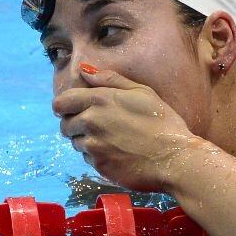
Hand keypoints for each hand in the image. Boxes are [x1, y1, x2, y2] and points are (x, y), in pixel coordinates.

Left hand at [52, 63, 194, 190]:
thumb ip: (110, 79)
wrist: (174, 158)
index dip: (65, 106)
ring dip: (88, 141)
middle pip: (65, 125)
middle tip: (98, 127)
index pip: (61, 102)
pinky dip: (98, 157)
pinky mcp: (98, 166)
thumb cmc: (162, 122)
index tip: (73, 109)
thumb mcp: (142, 92)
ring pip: (76, 143)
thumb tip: (83, 69)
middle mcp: (90, 121)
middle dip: (76, 125)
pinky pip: (88, 160)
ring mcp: (93, 146)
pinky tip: (117, 154)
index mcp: (100, 100)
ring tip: (112, 141)